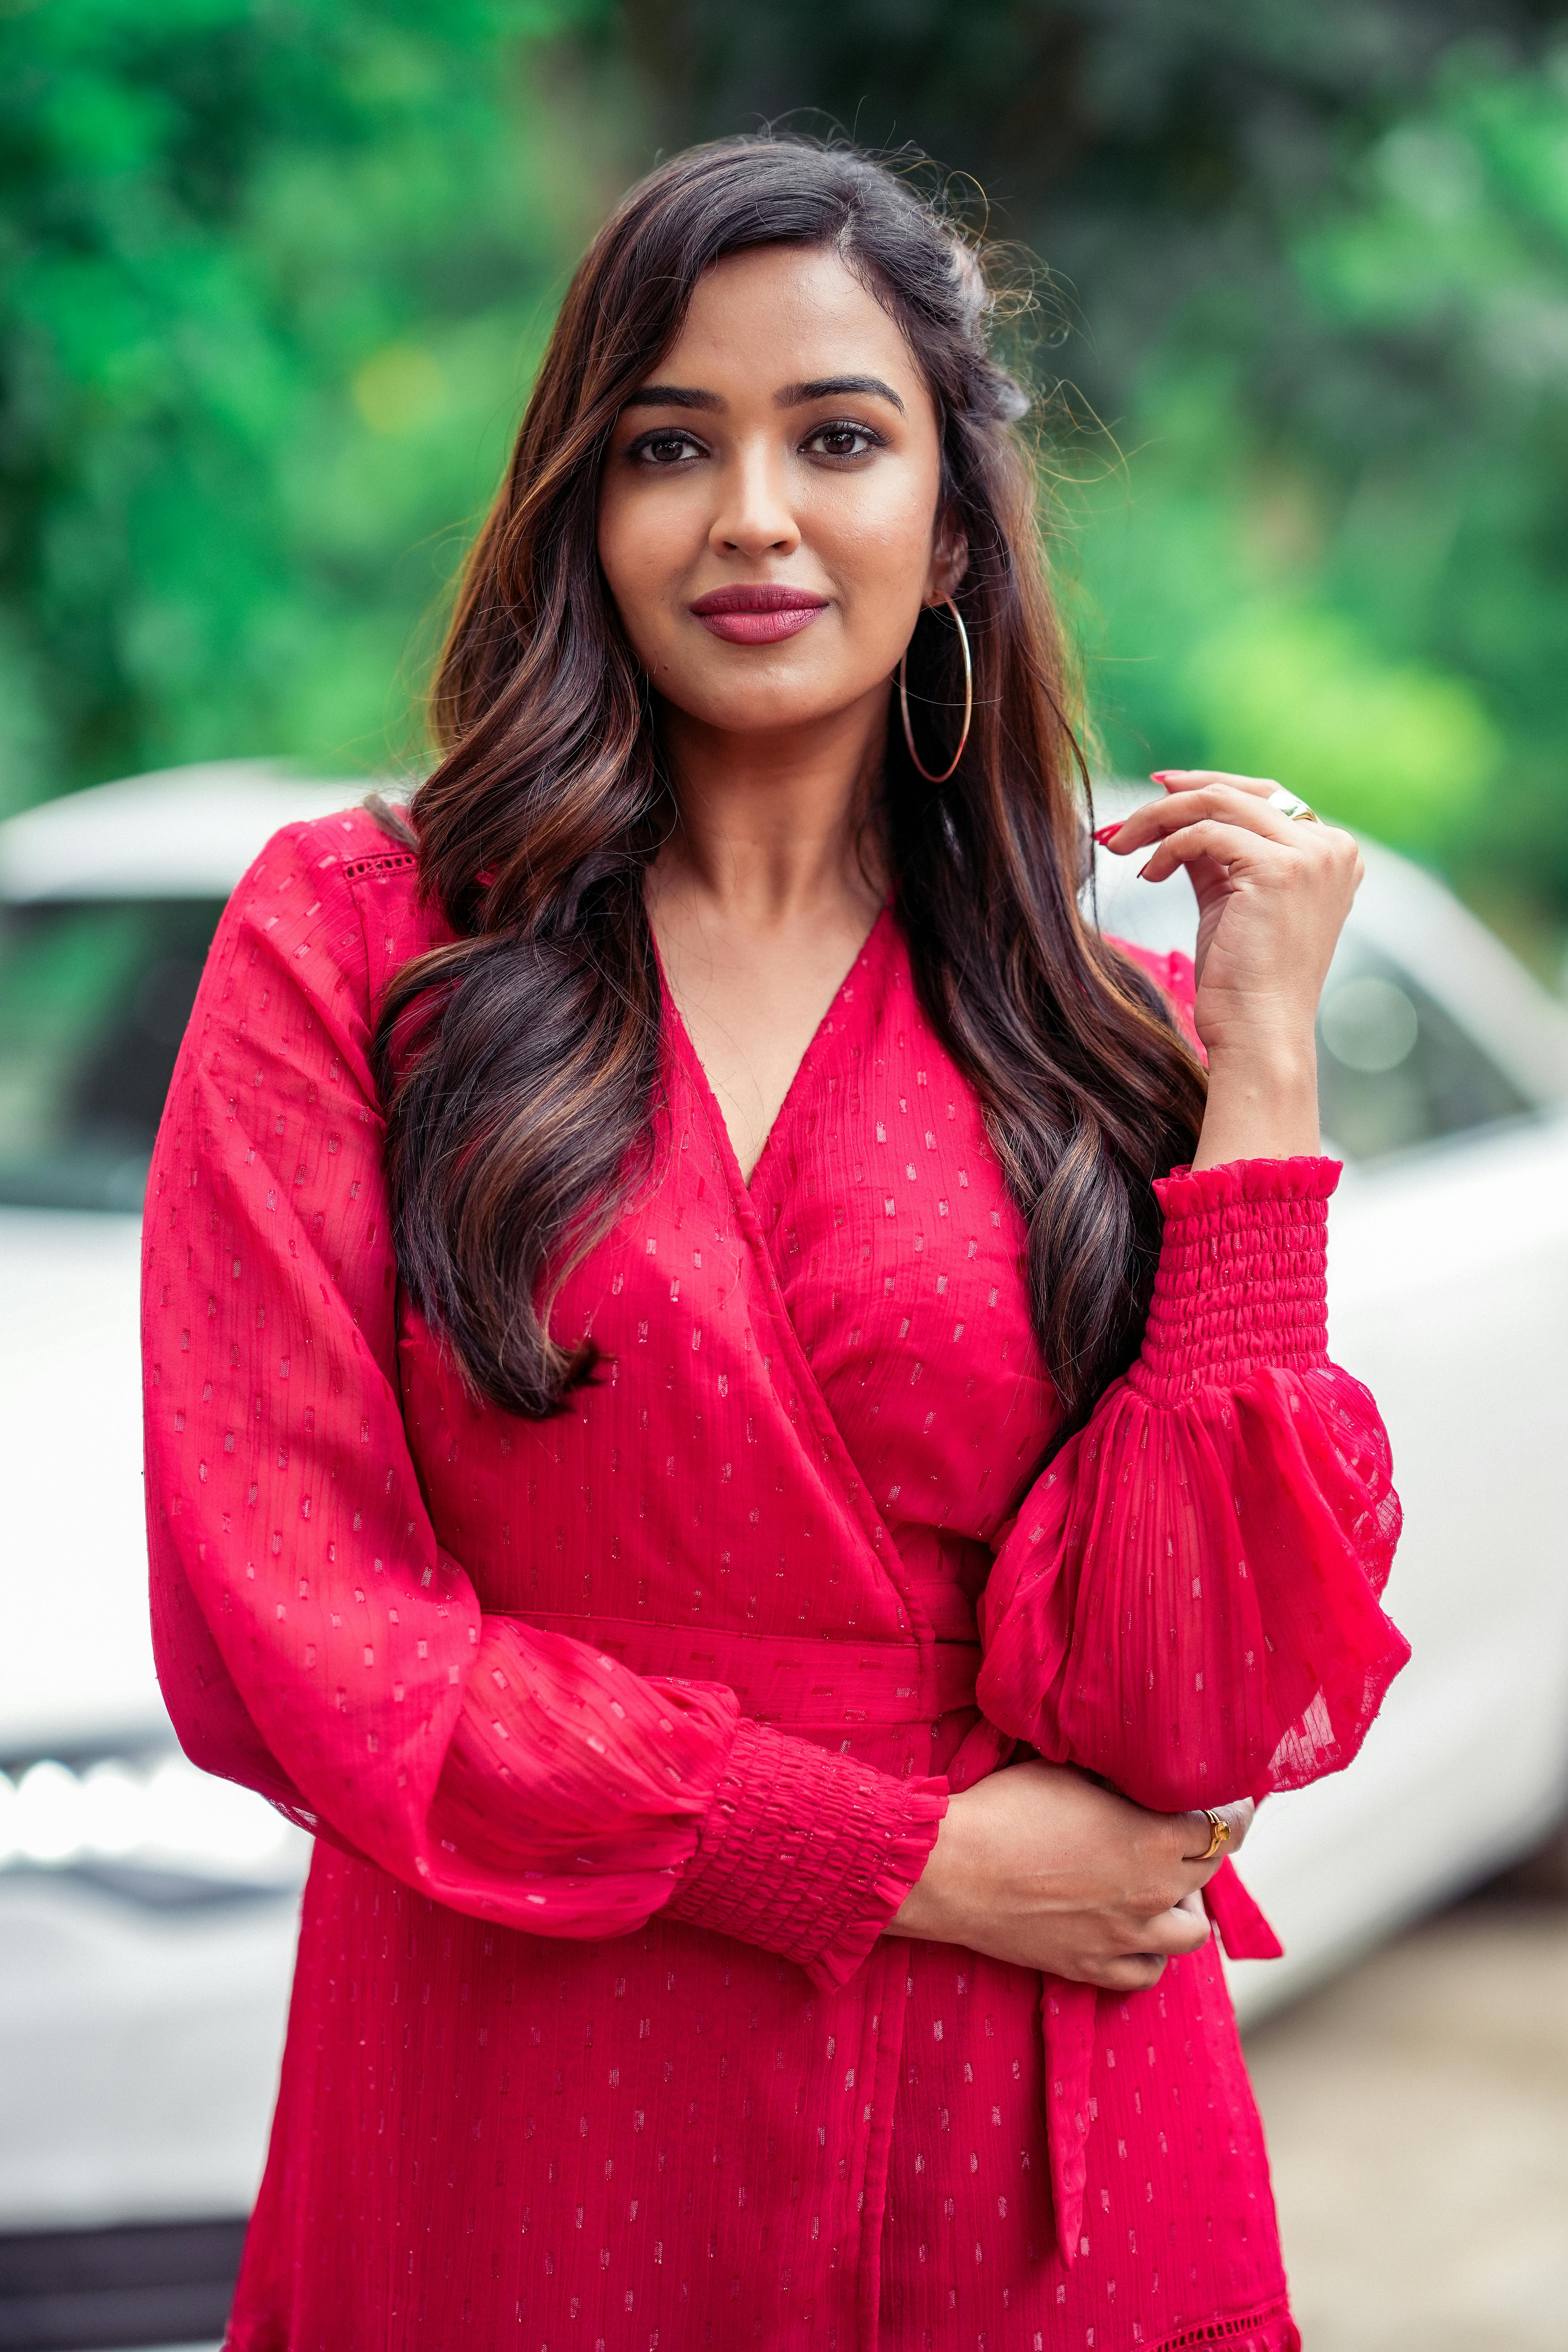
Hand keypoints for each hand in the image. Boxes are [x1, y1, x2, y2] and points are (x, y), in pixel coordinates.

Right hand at [886, 1759, 1252, 1991]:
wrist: (951, 1869)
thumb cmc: (1005, 1809)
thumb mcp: (1070, 1773)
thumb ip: (1118, 1782)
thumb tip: (1138, 1778)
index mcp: (1155, 1839)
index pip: (1223, 1826)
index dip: (1232, 1810)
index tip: (1231, 1802)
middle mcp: (1153, 1894)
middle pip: (1209, 1873)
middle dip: (1205, 1849)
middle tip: (1185, 1832)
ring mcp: (1125, 1938)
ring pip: (1191, 1933)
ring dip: (1184, 1906)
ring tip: (1161, 1887)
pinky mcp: (1092, 1968)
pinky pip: (1147, 1972)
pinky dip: (1150, 1952)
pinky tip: (1135, 1930)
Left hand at [1104, 771, 1362, 1166]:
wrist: (1258, 1033)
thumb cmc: (1241, 979)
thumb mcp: (1231, 899)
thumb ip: (1216, 854)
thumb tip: (1176, 814)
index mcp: (1331, 852)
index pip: (1263, 797)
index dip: (1207, 788)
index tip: (1158, 791)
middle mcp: (1331, 846)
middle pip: (1239, 793)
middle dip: (1175, 798)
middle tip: (1126, 818)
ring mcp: (1311, 855)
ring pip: (1217, 804)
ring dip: (1158, 819)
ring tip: (1122, 845)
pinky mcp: (1280, 869)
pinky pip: (1205, 834)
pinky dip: (1167, 848)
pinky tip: (1148, 875)